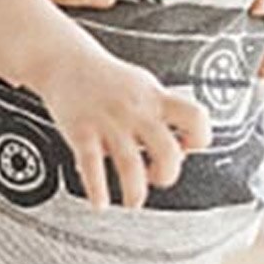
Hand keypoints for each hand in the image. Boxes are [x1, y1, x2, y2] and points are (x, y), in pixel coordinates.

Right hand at [38, 46, 211, 210]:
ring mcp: (109, 122)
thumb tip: (182, 151)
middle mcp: (136, 111)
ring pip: (131, 165)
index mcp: (156, 98)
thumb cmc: (108, 80)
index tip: (187, 149)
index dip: (198, 139)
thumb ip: (164, 116)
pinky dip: (97, 190)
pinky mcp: (81, 131)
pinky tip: (100, 203)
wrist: (65, 60)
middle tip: (156, 179)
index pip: (196, 118)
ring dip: (135, 192)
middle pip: (168, 151)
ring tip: (132, 202)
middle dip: (167, 175)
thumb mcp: (145, 87)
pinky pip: (92, 166)